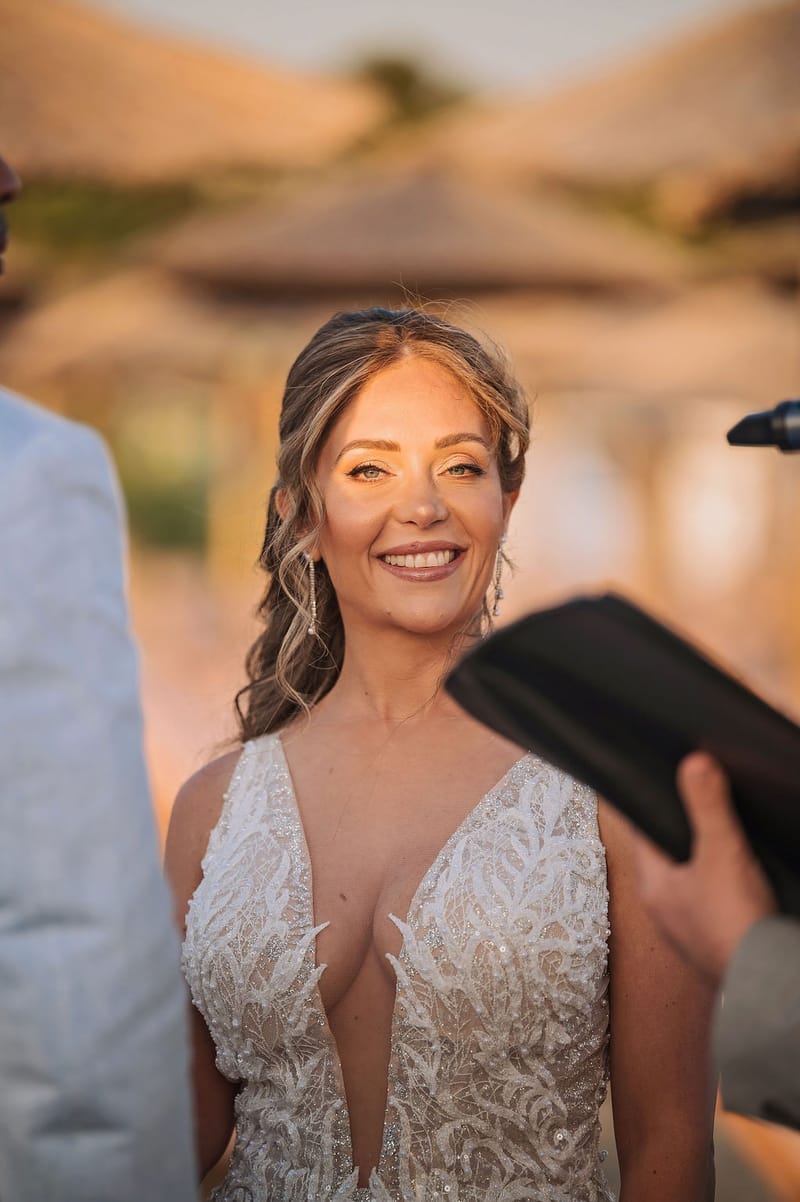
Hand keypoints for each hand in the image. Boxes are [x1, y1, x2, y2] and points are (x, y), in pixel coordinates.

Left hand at [631, 752, 777, 984]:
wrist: (766, 977)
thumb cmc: (734, 922)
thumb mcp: (720, 851)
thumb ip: (707, 805)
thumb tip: (693, 762)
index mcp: (652, 887)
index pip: (643, 834)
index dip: (656, 807)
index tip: (666, 782)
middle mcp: (664, 910)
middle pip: (668, 856)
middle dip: (684, 830)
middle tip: (699, 800)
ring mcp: (689, 927)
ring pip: (691, 880)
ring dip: (705, 860)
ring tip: (721, 834)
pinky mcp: (715, 940)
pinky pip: (713, 902)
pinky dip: (723, 886)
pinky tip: (741, 876)